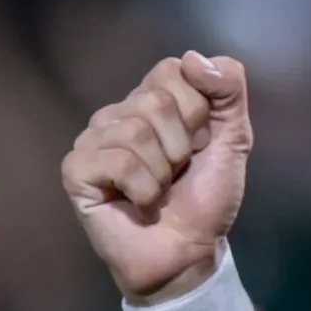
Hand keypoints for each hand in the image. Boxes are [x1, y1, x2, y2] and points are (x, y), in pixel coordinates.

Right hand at [61, 51, 251, 299]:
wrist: (189, 252)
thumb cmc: (206, 198)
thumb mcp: (234, 137)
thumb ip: (229, 89)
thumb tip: (193, 58)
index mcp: (150, 99)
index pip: (172, 69)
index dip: (198, 110)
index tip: (201, 144)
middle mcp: (117, 113)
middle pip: (156, 100)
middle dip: (182, 144)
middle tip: (179, 171)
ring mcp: (92, 141)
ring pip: (136, 131)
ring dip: (163, 171)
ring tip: (160, 190)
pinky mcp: (76, 171)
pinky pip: (117, 161)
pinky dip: (142, 188)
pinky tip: (138, 202)